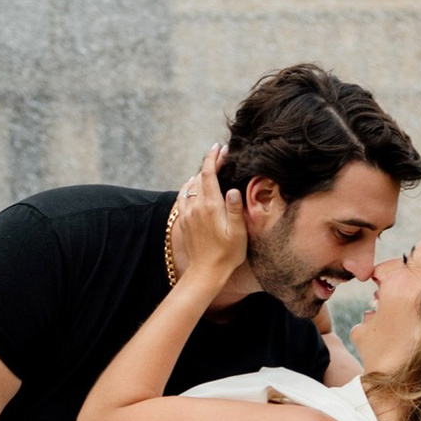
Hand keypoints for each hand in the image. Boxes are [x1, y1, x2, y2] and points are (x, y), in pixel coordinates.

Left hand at [167, 146, 249, 296]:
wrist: (206, 273)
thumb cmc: (227, 255)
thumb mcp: (238, 233)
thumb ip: (235, 209)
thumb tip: (233, 189)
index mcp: (211, 206)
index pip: (208, 174)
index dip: (213, 158)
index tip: (220, 147)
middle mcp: (196, 206)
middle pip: (200, 176)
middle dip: (210, 163)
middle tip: (221, 155)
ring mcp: (188, 214)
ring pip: (190, 186)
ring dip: (200, 174)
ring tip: (211, 169)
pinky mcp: (184, 221)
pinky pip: (183, 197)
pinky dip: (189, 187)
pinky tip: (193, 186)